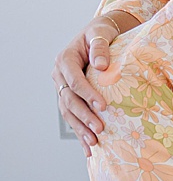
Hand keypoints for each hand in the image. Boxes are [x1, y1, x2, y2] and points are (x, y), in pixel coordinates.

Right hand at [54, 17, 124, 152]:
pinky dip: (80, 130)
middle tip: (100, 129)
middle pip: (69, 100)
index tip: (103, 106)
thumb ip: (100, 47)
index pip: (75, 81)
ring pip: (68, 111)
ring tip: (94, 143)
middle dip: (84, 116)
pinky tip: (89, 147)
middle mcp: (60, 75)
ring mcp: (63, 86)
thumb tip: (101, 66)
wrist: (98, 34)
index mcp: (64, 60)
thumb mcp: (101, 34)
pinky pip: (72, 115)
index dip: (88, 94)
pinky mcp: (70, 95)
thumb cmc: (101, 33)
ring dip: (80, 128)